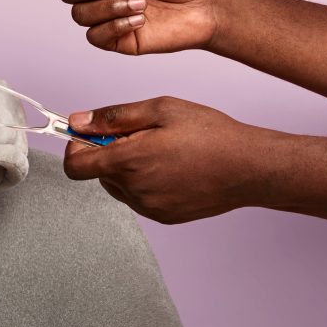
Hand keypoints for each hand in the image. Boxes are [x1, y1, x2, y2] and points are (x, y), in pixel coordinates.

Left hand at [62, 96, 259, 222]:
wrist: (251, 167)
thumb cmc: (210, 134)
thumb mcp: (160, 109)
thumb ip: (114, 117)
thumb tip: (78, 122)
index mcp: (128, 162)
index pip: (75, 166)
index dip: (76, 147)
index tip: (90, 134)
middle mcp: (134, 190)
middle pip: (97, 173)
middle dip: (108, 153)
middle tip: (140, 136)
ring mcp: (149, 207)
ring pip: (118, 186)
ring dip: (126, 169)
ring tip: (161, 151)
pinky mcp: (164, 216)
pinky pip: (139, 198)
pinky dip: (144, 183)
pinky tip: (171, 168)